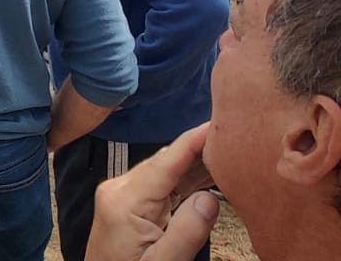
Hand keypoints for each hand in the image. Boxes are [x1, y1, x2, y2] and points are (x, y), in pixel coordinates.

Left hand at [87, 124, 217, 260]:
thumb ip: (187, 231)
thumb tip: (210, 197)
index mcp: (124, 200)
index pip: (165, 162)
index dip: (193, 140)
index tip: (217, 122)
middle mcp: (119, 189)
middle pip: (166, 162)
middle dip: (199, 148)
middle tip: (234, 137)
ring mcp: (122, 195)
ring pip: (166, 172)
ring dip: (196, 162)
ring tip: (228, 150)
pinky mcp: (129, 205)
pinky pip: (163, 186)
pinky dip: (186, 179)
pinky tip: (209, 172)